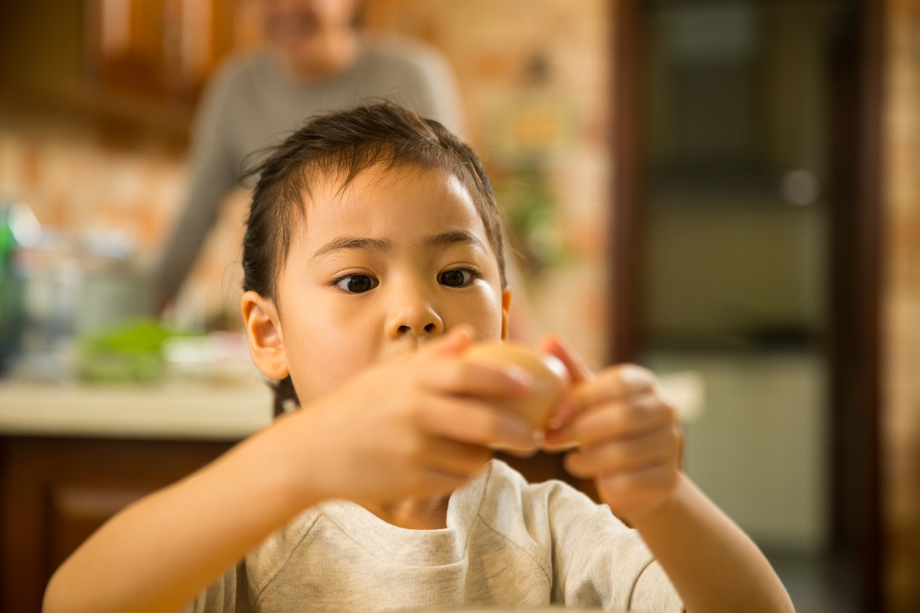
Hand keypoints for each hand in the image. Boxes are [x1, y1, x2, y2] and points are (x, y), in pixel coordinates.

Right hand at [277, 327, 538, 505]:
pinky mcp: (410, 482)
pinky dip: (462, 475)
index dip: (503, 379)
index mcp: (410, 380)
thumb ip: (431, 359)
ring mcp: (412, 450)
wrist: (311, 453)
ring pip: (474, 457)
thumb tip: (469, 337)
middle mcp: (414, 413)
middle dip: (518, 432)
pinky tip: (453, 465)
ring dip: (485, 456)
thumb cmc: (353, 408)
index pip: (468, 374)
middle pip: (484, 422)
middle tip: (533, 435)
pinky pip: (455, 480)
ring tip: (481, 450)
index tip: (528, 385)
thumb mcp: (387, 375)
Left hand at [539, 336, 683, 521]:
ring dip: (589, 459)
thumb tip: (548, 341)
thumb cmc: (607, 431)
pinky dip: (608, 482)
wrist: (640, 480)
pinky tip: (597, 480)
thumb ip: (571, 373)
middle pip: (624, 417)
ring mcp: (671, 445)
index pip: (618, 383)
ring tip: (570, 462)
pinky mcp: (669, 480)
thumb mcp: (590, 400)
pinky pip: (633, 481)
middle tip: (550, 440)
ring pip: (627, 451)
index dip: (583, 398)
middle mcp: (666, 409)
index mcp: (645, 384)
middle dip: (581, 430)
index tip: (555, 414)